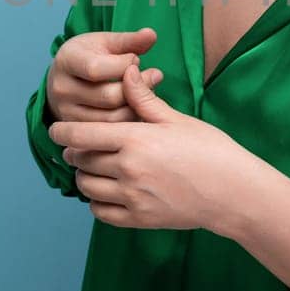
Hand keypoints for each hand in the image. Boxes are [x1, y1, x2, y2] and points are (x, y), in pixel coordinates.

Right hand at [47, 27, 164, 122]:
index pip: (97, 69)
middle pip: (109, 97)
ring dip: (137, 106)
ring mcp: (66, 112)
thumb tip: (152, 34)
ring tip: (146, 91)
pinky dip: (129, 120)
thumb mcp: (105, 42)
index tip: (135, 59)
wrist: (64, 78)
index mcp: (66, 61)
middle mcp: (62, 89)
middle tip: (154, 76)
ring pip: (113, 118)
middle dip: (137, 87)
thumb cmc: (89, 55)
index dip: (124, 64)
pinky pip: (111, 131)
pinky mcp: (77, 129)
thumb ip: (129, 40)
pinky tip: (136, 106)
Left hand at [49, 62, 265, 234]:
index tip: (55, 131)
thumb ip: (144, 99)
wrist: (233, 192)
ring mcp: (132, 197)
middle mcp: (128, 170)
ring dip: (84, 176)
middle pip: (81, 160)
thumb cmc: (210, 150)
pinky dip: (96, 202)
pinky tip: (106, 192)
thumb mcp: (177, 120)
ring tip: (94, 168)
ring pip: (87, 187)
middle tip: (80, 147)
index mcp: (136, 140)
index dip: (62, 132)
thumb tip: (125, 72)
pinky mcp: (139, 218)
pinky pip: (101, 213)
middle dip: (76, 152)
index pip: (81, 135)